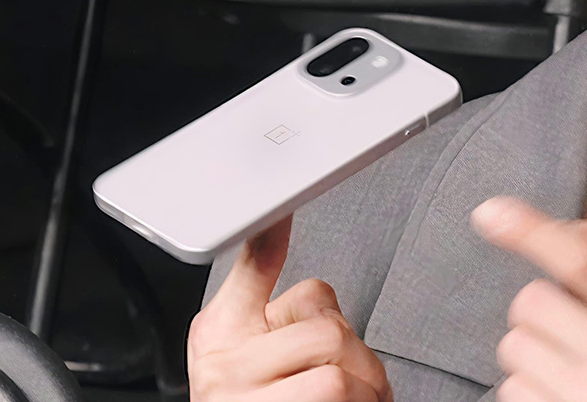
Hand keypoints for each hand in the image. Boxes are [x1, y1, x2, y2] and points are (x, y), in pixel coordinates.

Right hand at [187, 214, 393, 401]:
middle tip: (354, 378)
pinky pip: (344, 401)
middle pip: (328, 328)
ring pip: (340, 373)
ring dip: (367, 391)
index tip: (285, 204)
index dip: (271, 234)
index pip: (250, 268)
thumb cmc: (252, 401)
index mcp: (220, 333)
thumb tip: (290, 238)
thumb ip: (270, 302)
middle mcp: (224, 369)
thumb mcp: (246, 351)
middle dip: (358, 354)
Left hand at [471, 196, 586, 401]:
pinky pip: (509, 388)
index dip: (532, 230)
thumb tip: (556, 228)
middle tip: (571, 338)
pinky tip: (559, 395)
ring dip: (529, 355)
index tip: (490, 212)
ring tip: (567, 370)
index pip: (586, 259)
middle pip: (531, 300)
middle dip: (538, 315)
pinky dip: (526, 390)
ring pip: (512, 345)